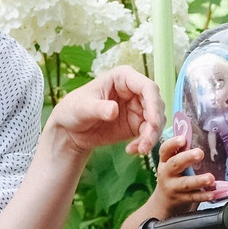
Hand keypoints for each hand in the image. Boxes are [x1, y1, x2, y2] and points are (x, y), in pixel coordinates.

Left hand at [48, 66, 162, 158]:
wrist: (71, 130)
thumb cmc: (73, 109)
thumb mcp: (82, 107)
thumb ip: (99, 108)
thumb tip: (114, 110)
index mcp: (123, 78)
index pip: (147, 87)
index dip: (154, 104)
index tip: (153, 123)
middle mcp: (134, 91)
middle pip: (156, 105)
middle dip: (155, 126)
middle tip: (146, 143)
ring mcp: (138, 108)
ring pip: (156, 121)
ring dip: (152, 137)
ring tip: (139, 150)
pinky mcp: (137, 124)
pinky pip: (149, 134)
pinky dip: (145, 143)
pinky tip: (133, 150)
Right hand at [153, 135, 214, 212]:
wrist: (163, 203)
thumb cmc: (173, 177)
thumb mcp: (173, 165)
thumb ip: (182, 153)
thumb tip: (200, 136)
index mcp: (165, 161)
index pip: (165, 150)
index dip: (173, 143)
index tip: (183, 139)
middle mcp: (167, 173)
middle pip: (174, 164)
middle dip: (187, 158)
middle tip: (200, 153)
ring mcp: (173, 187)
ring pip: (185, 183)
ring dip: (198, 180)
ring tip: (210, 178)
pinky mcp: (181, 199)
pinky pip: (193, 197)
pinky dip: (203, 195)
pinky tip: (213, 193)